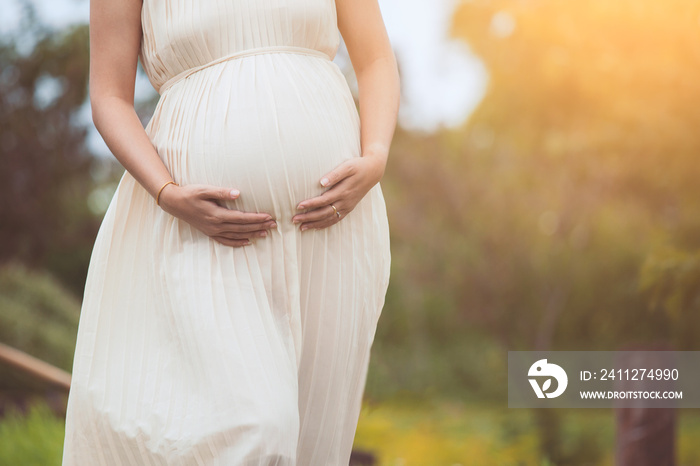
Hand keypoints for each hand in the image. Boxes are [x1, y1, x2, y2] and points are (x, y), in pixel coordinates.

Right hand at [158, 183, 276, 246]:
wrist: (174, 203)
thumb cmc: (190, 193)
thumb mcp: (204, 190)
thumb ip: (221, 192)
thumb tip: (238, 193)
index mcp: (217, 215)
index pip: (242, 218)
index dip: (256, 218)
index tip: (269, 216)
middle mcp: (216, 225)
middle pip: (242, 228)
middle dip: (259, 226)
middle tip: (273, 225)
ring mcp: (212, 231)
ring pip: (237, 235)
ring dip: (252, 234)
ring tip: (266, 233)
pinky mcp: (209, 233)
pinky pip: (226, 241)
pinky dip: (237, 242)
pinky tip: (247, 242)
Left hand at [292, 155, 385, 230]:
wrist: (373, 171)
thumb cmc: (358, 166)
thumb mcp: (348, 166)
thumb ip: (335, 174)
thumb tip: (321, 182)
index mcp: (344, 191)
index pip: (324, 200)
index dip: (311, 204)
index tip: (298, 206)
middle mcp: (345, 201)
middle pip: (324, 213)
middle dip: (309, 217)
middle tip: (294, 219)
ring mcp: (347, 206)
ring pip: (329, 219)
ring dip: (315, 224)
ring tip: (301, 227)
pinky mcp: (349, 208)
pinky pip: (336, 220)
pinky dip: (325, 225)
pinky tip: (315, 227)